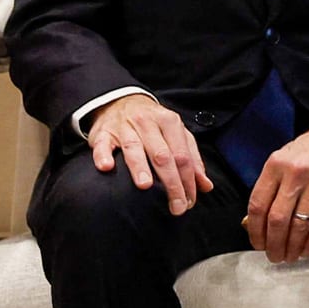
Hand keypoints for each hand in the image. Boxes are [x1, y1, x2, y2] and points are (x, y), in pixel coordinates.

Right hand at [88, 94, 212, 214]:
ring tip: (145, 186)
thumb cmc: (154, 124)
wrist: (122, 101)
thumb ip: (192, 159)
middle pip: (162, 155)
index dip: (188, 181)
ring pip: (134, 147)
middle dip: (171, 182)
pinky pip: (102, 144)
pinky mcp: (102, 132)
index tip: (189, 202)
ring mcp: (124, 126)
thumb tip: (206, 186)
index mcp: (170, 122)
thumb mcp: (177, 134)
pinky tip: (107, 167)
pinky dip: (103, 155)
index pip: (182, 155)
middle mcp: (148, 122)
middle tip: (175, 206)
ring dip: (140, 167)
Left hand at [245, 108, 308, 263]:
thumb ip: (271, 182)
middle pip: (277, 219)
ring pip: (298, 226)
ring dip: (291, 247)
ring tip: (287, 257)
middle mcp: (295, 174)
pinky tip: (306, 250)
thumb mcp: (286, 155)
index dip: (254, 230)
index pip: (258, 204)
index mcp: (276, 164)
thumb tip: (257, 217)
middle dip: (272, 244)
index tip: (256, 243)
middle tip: (272, 256)